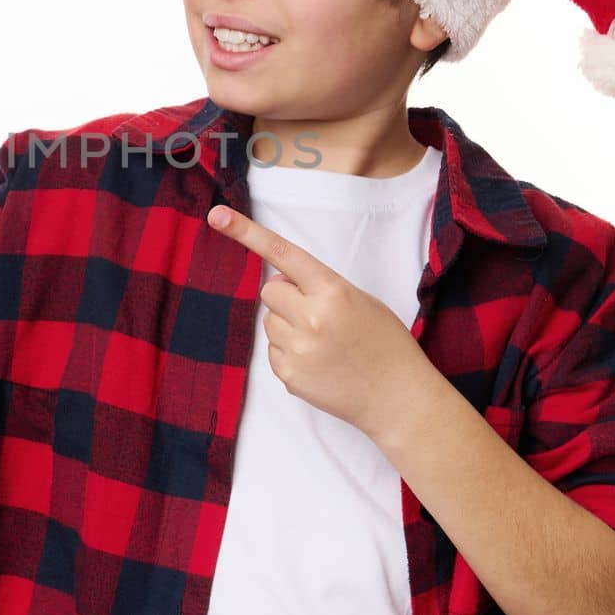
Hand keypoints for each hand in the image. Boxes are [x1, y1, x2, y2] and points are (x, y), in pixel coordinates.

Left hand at [206, 203, 434, 437]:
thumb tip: (277, 282)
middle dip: (286, 298)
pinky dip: (290, 354)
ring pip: (269, 322)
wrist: (397, 398)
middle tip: (316, 314)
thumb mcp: (360, 300)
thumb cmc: (384, 343)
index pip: (283, 254)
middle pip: (269, 292)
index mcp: (333, 292)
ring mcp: (298, 350)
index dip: (246, 232)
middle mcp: (311, 318)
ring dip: (288, 326)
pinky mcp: (290, 376)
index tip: (217, 216)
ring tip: (324, 343)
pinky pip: (273, 351)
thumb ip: (318, 286)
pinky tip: (319, 363)